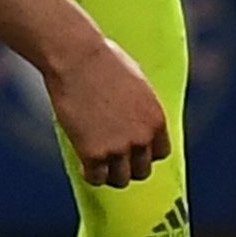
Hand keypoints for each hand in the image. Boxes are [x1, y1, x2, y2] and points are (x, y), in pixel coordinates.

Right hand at [42, 31, 169, 189]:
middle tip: (111, 159)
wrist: (75, 57)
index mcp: (156, 119)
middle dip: (127, 166)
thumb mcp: (135, 82)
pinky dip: (89, 174)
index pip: (160, 153)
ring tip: (96, 164)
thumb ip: (140, 107)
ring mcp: (118, 148)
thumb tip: (135, 117)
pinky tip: (82, 164)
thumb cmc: (101, 59)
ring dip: (108, 174)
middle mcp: (142, 138)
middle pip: (141, 171)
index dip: (144, 152)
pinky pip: (96, 178)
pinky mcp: (93, 154)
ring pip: (120, 179)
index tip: (131, 150)